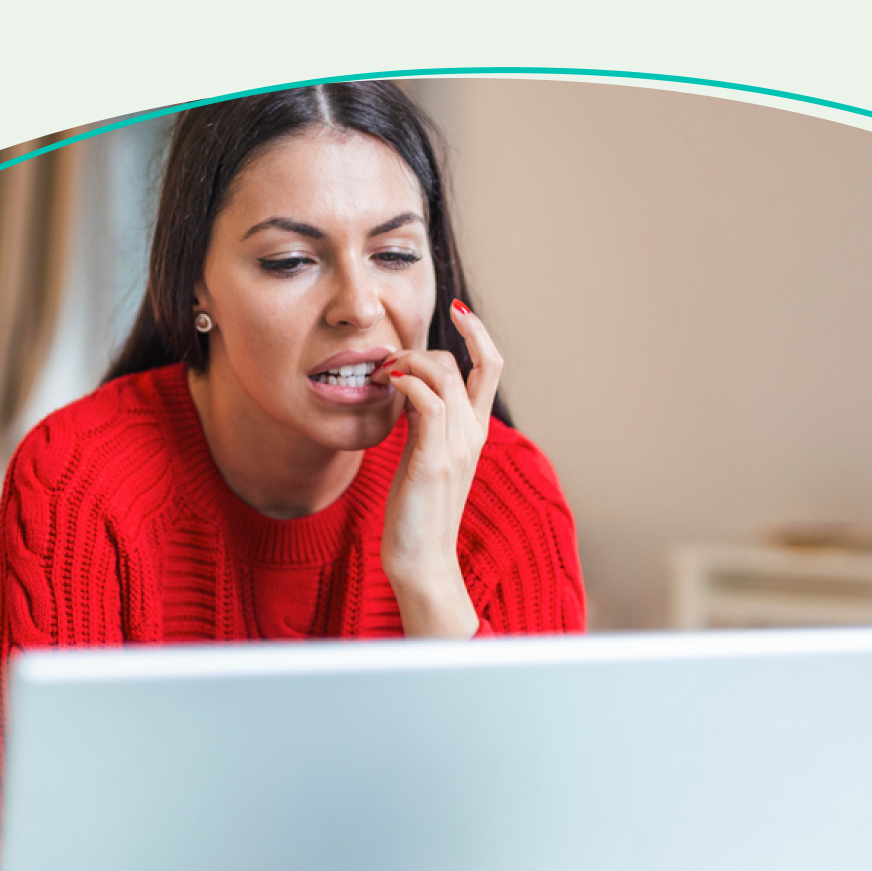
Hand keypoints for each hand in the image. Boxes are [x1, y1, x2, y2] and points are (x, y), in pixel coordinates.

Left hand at [372, 299, 503, 637]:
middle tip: (387, 362)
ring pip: (445, 376)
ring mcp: (457, 446)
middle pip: (467, 363)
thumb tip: (408, 388)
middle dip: (425, 347)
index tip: (457, 310)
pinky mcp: (434, 460)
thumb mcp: (424, 456)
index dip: (479, 332)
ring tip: (381, 374)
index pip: (491, 366)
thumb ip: (425, 422)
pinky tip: (386, 385)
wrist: (420, 560)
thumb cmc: (417, 511)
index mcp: (475, 431)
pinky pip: (427, 402)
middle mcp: (474, 434)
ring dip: (407, 362)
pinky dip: (407, 382)